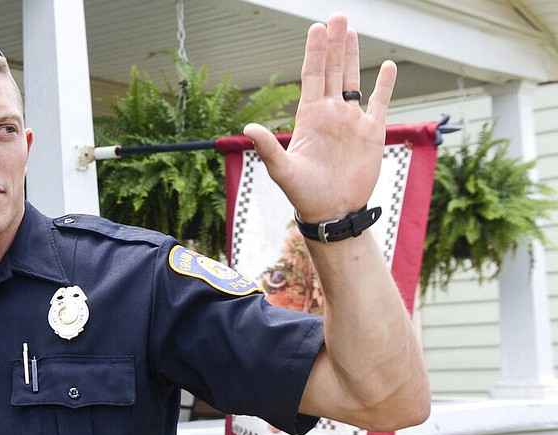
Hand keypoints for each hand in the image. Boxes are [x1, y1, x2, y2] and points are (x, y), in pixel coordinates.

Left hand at [244, 12, 396, 222]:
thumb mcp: (283, 171)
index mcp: (310, 117)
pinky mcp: (371, 133)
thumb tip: (248, 129)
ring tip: (352, 31)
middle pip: (332, 70)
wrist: (333, 212)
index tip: (316, 28)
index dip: (314, 52)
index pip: (312, 75)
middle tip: (337, 16)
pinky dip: (385, 85)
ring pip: (352, 80)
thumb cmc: (304, 194)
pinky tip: (388, 67)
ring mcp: (351, 121)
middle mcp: (330, 113)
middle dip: (334, 43)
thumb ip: (268, 148)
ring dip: (352, 56)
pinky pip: (380, 103)